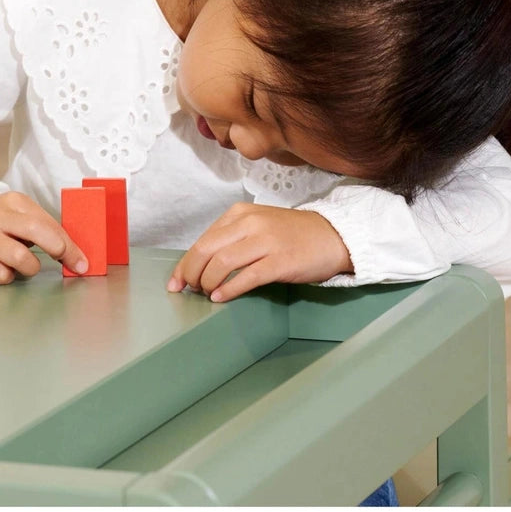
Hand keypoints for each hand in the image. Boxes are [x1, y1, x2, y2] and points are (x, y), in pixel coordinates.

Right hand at [0, 192, 87, 284]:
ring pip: (22, 259)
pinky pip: (2, 275)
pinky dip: (8, 276)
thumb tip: (68, 249)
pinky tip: (1, 266)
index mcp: (14, 202)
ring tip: (22, 264)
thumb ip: (39, 225)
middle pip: (38, 233)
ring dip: (30, 268)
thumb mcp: (14, 212)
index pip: (49, 223)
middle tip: (69, 264)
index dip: (70, 245)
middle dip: (60, 250)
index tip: (82, 261)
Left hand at [167, 203, 352, 302]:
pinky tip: (221, 298)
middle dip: (191, 274)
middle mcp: (250, 223)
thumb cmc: (293, 235)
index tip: (176, 281)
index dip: (185, 263)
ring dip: (208, 283)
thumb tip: (200, 264)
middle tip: (189, 290)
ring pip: (222, 263)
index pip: (202, 240)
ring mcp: (266, 241)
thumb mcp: (257, 226)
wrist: (333, 236)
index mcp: (240, 213)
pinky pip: (246, 277)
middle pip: (206, 251)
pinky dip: (228, 290)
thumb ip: (231, 239)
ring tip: (207, 294)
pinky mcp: (280, 261)